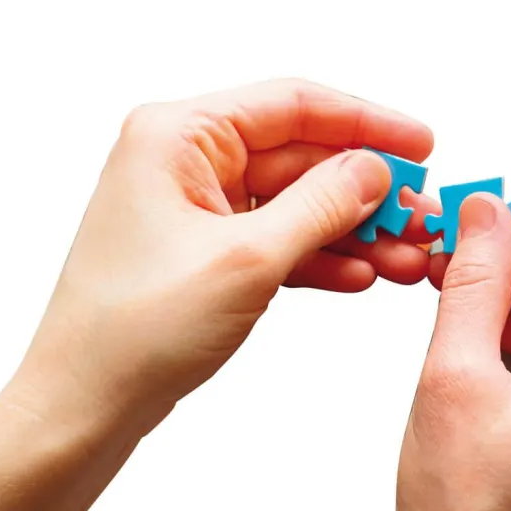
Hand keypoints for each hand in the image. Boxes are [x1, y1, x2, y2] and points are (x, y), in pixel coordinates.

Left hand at [0, 78, 432, 510]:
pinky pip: (284, 241)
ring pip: (300, 204)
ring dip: (356, 230)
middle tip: (422, 214)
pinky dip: (325, 258)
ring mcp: (201, 210)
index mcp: (179, 136)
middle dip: (368, 190)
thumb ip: (321, 205)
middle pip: (303, 157)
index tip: (421, 145)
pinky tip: (365, 274)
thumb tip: (374, 170)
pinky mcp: (213, 252)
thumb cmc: (135, 329)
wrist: (87, 404)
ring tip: (409, 256)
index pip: (293, 105)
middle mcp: (189, 163)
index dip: (367, 121)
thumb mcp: (248, 259)